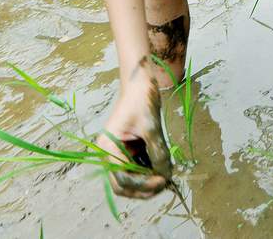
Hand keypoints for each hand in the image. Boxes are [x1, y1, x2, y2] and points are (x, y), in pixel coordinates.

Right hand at [97, 61, 171, 197]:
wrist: (139, 83)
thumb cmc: (141, 100)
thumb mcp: (151, 127)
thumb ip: (157, 153)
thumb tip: (165, 176)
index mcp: (107, 147)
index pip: (122, 178)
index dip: (142, 184)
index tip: (162, 180)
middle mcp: (109, 153)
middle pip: (122, 185)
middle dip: (142, 189)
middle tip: (163, 185)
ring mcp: (118, 153)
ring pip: (130, 180)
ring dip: (146, 183)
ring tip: (165, 178)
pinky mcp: (128, 150)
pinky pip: (137, 169)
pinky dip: (148, 173)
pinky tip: (162, 170)